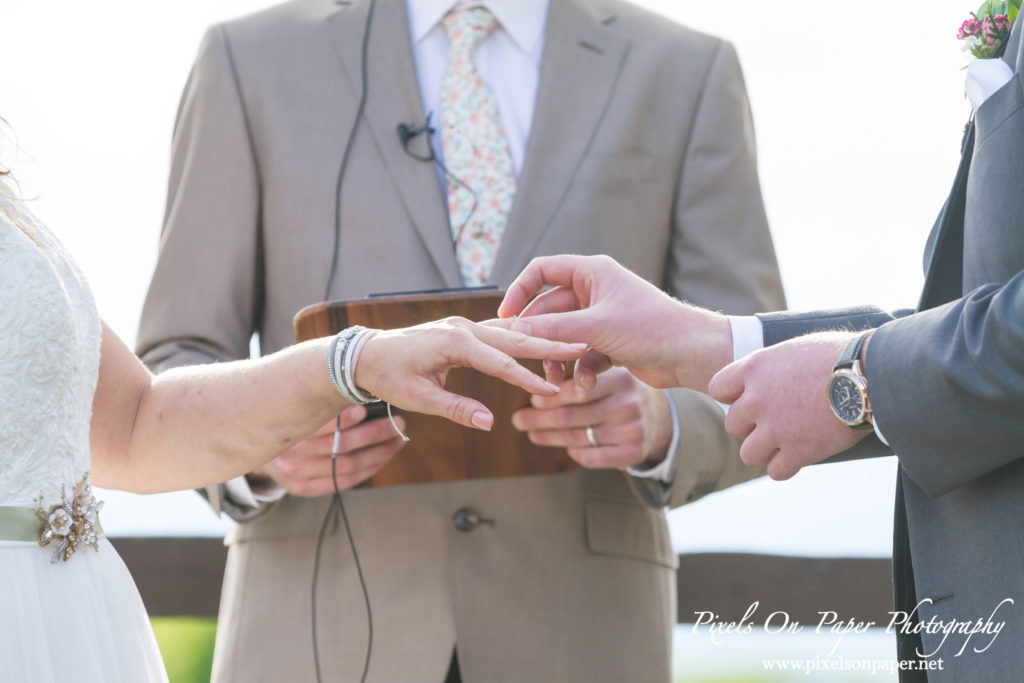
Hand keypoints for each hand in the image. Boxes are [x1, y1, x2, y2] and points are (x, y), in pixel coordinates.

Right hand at [252, 405, 406, 496]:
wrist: (255, 442)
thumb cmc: (286, 413)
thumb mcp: (294, 401)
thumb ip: (320, 395)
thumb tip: (362, 384)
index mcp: (287, 430)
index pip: (325, 426)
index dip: (350, 418)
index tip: (371, 406)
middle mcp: (290, 456)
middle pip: (342, 447)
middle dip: (377, 434)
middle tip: (399, 422)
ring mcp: (296, 476)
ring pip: (349, 466)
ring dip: (380, 452)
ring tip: (398, 438)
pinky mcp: (303, 488)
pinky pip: (345, 481)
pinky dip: (369, 468)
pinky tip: (384, 455)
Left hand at [356, 317, 586, 430]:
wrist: (365, 354)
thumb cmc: (389, 377)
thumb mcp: (419, 398)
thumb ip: (457, 410)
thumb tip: (490, 423)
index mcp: (454, 343)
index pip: (502, 363)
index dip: (529, 380)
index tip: (554, 390)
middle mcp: (463, 328)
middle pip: (515, 338)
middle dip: (549, 345)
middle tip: (581, 347)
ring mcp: (463, 326)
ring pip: (509, 332)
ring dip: (539, 339)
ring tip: (570, 343)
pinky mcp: (461, 330)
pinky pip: (497, 333)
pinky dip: (521, 338)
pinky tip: (539, 340)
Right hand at [497, 254, 733, 391]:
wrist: (691, 354)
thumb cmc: (651, 328)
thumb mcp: (597, 327)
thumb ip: (554, 328)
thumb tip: (516, 331)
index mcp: (592, 273)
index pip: (542, 271)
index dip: (519, 291)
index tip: (505, 317)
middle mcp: (595, 291)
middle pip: (549, 310)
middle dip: (539, 337)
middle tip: (525, 358)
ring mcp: (602, 318)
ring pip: (564, 336)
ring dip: (558, 358)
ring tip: (557, 380)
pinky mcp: (610, 342)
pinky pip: (582, 354)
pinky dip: (581, 369)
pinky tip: (587, 384)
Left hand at [511, 367, 672, 469]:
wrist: (659, 414)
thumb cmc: (619, 388)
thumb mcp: (606, 371)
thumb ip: (576, 370)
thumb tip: (531, 371)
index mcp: (620, 378)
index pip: (577, 391)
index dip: (550, 397)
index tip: (531, 398)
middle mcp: (630, 404)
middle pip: (573, 416)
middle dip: (540, 419)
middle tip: (518, 420)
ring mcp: (634, 430)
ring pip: (579, 438)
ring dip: (550, 437)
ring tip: (532, 433)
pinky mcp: (635, 453)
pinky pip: (594, 457)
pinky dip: (575, 453)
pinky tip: (565, 448)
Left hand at [708, 332, 870, 479]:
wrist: (872, 373)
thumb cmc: (840, 354)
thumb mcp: (795, 348)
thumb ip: (772, 366)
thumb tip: (767, 374)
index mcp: (754, 368)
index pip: (718, 389)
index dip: (734, 396)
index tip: (753, 398)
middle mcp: (757, 399)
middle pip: (733, 425)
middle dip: (752, 426)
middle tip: (778, 421)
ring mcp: (776, 428)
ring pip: (749, 454)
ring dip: (766, 451)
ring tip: (787, 442)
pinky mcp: (798, 451)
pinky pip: (776, 471)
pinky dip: (787, 467)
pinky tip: (801, 455)